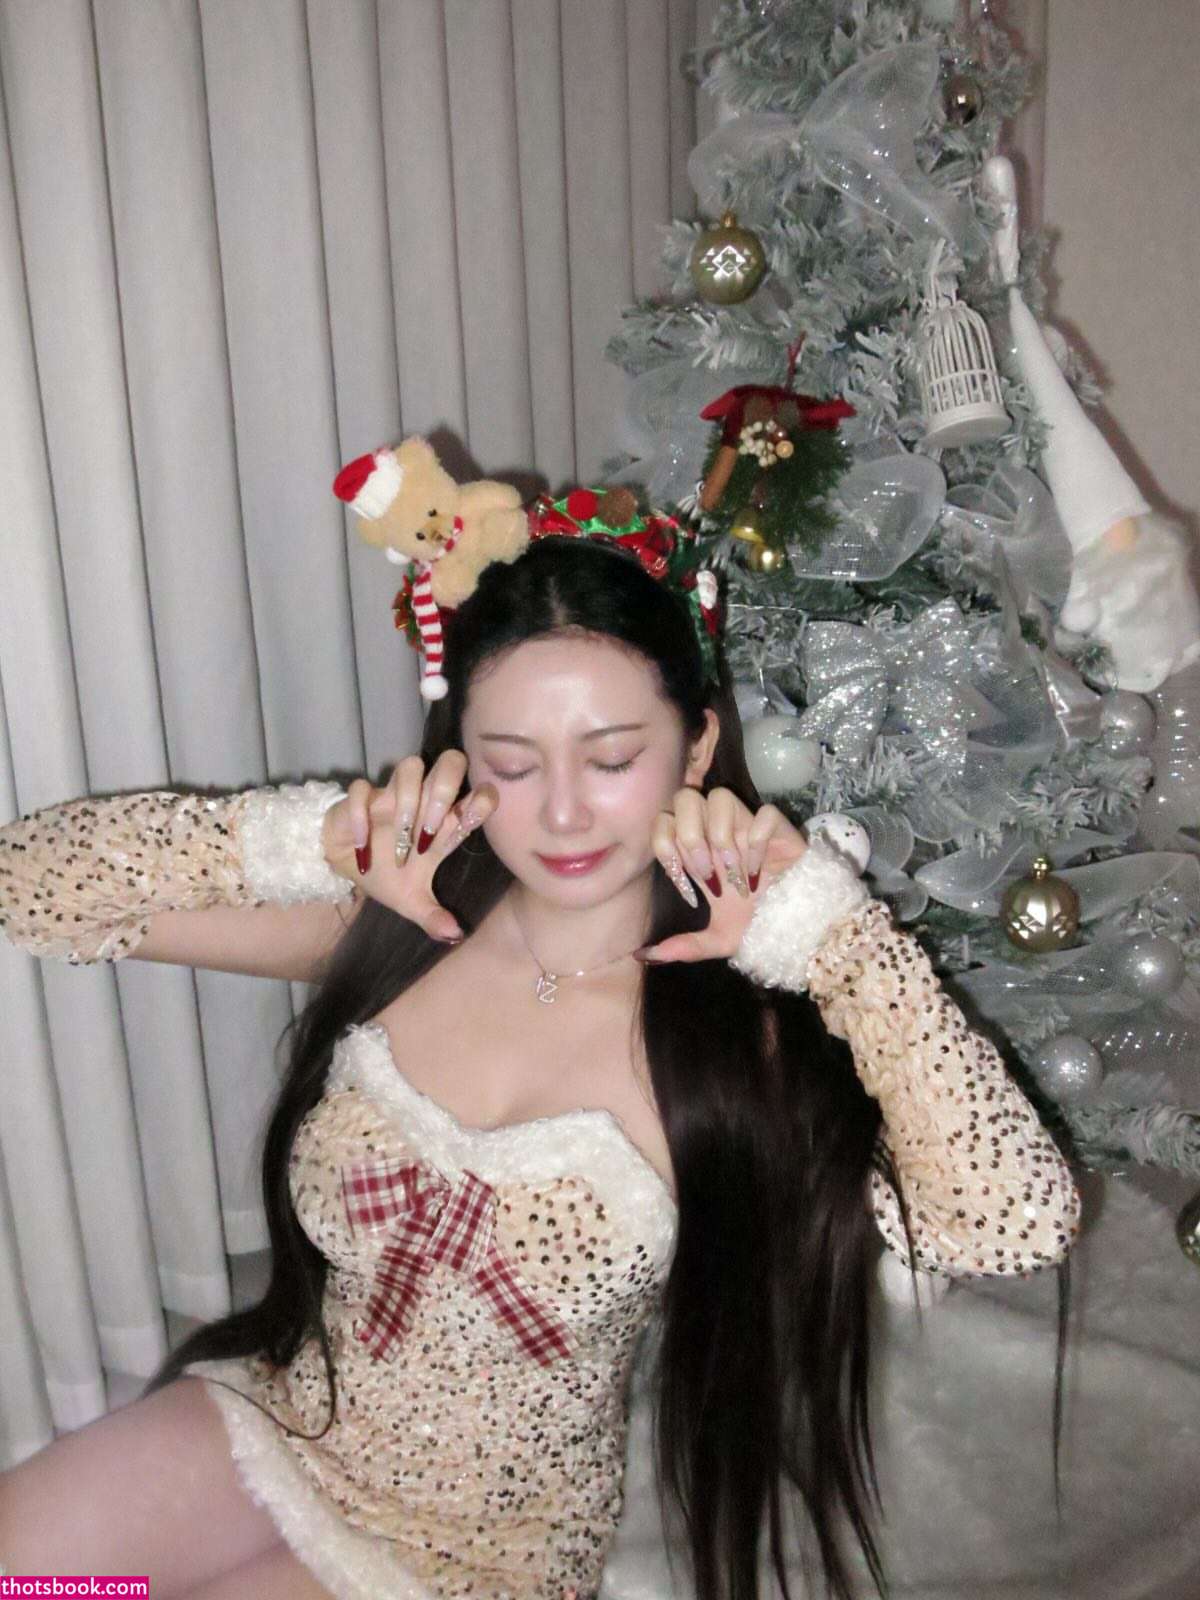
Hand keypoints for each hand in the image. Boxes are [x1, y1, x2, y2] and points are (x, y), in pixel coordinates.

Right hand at [322, 751, 497, 943]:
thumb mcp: (412, 903)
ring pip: (410, 766)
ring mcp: (392, 795)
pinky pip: (362, 789)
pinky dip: (362, 815)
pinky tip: (363, 845)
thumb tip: (455, 936)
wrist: (345, 866)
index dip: (482, 800)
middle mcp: (424, 802)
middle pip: (451, 762)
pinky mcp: (360, 797)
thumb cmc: (386, 875)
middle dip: (446, 789)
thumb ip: (434, 918)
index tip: (468, 822)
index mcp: (443, 823)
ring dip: (409, 801)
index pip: (477, 795)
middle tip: (432, 827)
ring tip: (402, 837)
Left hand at [637, 786, 807, 963]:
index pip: (663, 823)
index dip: (666, 849)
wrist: (799, 924)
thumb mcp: (718, 941)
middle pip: (685, 798)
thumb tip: (645, 956)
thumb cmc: (759, 922)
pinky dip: (758, 841)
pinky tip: (760, 869)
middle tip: (707, 876)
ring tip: (735, 874)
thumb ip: (684, 947)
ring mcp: (747, 823)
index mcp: (697, 851)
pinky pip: (763, 813)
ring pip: (720, 797)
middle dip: (690, 838)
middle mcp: (717, 830)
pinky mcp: (778, 826)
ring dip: (722, 839)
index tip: (687, 887)